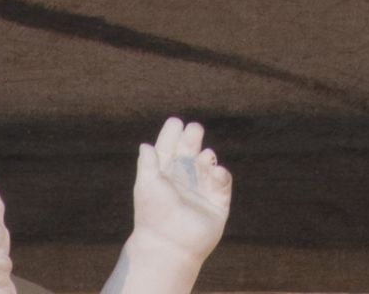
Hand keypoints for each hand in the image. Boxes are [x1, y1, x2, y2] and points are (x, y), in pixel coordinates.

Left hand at [121, 123, 229, 293]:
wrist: (169, 246)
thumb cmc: (154, 215)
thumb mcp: (146, 184)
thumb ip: (148, 163)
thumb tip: (145, 145)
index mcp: (164, 173)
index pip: (170, 146)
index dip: (173, 134)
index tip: (176, 123)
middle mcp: (183, 179)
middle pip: (190, 150)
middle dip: (193, 136)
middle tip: (194, 130)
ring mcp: (201, 189)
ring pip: (208, 163)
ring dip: (207, 156)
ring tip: (204, 158)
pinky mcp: (217, 202)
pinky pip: (223, 181)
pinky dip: (222, 173)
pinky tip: (216, 171)